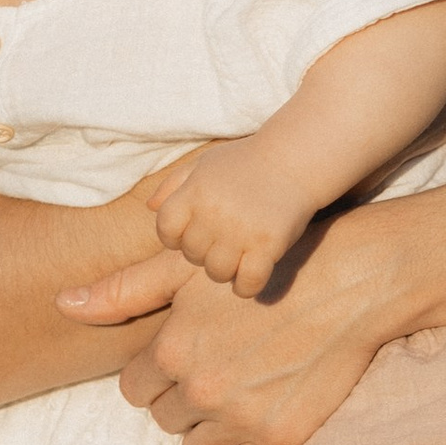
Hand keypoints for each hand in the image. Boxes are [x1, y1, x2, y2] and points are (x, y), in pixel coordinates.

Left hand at [62, 207, 400, 444]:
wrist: (354, 280)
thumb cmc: (268, 265)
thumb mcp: (189, 267)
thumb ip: (124, 290)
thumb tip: (61, 304)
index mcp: (170, 350)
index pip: (137, 391)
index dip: (161, 374)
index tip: (192, 355)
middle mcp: (199, 391)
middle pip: (167, 421)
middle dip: (186, 400)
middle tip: (224, 368)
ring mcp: (239, 421)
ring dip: (212, 431)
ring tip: (242, 393)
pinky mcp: (279, 441)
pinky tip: (260, 419)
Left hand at [150, 140, 318, 297]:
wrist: (295, 158)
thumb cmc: (247, 161)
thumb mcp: (205, 164)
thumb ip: (174, 184)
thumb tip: (150, 207)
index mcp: (194, 192)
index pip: (165, 230)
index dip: (176, 236)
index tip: (196, 231)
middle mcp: (213, 213)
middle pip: (192, 255)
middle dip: (205, 252)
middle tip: (225, 240)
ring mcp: (240, 231)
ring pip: (216, 273)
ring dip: (226, 269)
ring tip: (239, 254)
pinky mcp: (267, 245)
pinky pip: (247, 284)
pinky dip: (247, 285)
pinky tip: (254, 272)